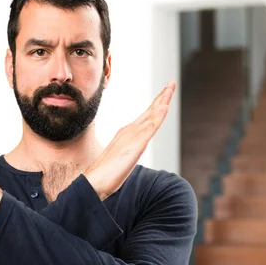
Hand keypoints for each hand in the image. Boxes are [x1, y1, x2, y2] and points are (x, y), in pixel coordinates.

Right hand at [84, 81, 175, 199]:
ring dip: (162, 101)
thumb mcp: (120, 160)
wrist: (95, 181)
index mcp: (127, 134)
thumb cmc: (105, 174)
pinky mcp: (136, 144)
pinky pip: (150, 127)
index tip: (164, 94)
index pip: (145, 117)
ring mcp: (132, 136)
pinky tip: (164, 107)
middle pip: (150, 111)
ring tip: (169, 88)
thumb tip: (129, 153)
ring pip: (151, 115)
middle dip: (162, 97)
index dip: (156, 105)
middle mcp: (130, 131)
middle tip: (170, 83)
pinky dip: (158, 115)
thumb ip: (125, 154)